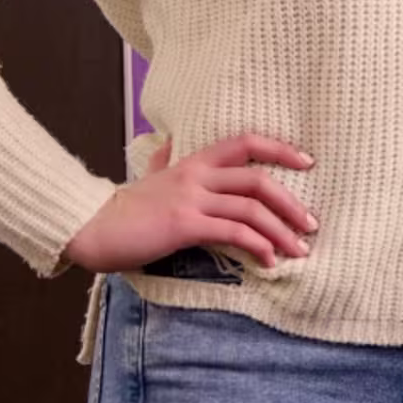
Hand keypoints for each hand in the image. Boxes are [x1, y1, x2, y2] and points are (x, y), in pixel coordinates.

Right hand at [62, 133, 318, 273]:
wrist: (91, 227)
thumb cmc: (122, 208)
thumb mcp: (149, 175)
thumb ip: (165, 160)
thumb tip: (168, 141)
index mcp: (193, 160)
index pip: (245, 142)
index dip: (280, 148)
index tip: (307, 162)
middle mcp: (196, 174)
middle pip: (257, 179)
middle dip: (291, 203)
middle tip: (311, 223)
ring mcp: (191, 198)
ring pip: (250, 208)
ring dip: (281, 231)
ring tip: (299, 250)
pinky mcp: (184, 224)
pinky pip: (232, 232)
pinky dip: (257, 246)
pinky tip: (269, 260)